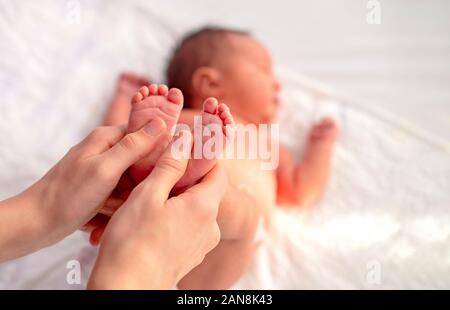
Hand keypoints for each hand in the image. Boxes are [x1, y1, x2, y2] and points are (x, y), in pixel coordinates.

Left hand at [0, 118, 169, 260]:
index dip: (160, 147)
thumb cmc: (68, 195)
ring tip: (111, 206)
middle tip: (130, 193)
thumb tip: (161, 123)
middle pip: (142, 158)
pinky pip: (122, 191)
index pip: (146, 131)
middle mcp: (106, 149)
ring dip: (129, 194)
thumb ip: (134, 146)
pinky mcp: (101, 185)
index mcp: (107, 137)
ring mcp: (103, 168)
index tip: (167, 165)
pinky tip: (106, 212)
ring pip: (134, 177)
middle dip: (142, 178)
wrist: (37, 222)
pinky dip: (118, 203)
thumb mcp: (106, 168)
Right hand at [88, 131, 225, 288]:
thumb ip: (169, 167)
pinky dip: (175, 219)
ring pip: (195, 210)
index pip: (218, 172)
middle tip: (158, 175)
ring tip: (149, 200)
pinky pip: (189, 228)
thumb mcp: (148, 195)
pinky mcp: (191, 256)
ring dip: (177, 201)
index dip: (204, 158)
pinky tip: (151, 222)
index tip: (185, 151)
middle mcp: (210, 227)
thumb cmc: (132, 242)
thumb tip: (184, 142)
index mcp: (204, 207)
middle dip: (185, 179)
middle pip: (206, 191)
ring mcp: (202, 244)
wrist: (126, 289)